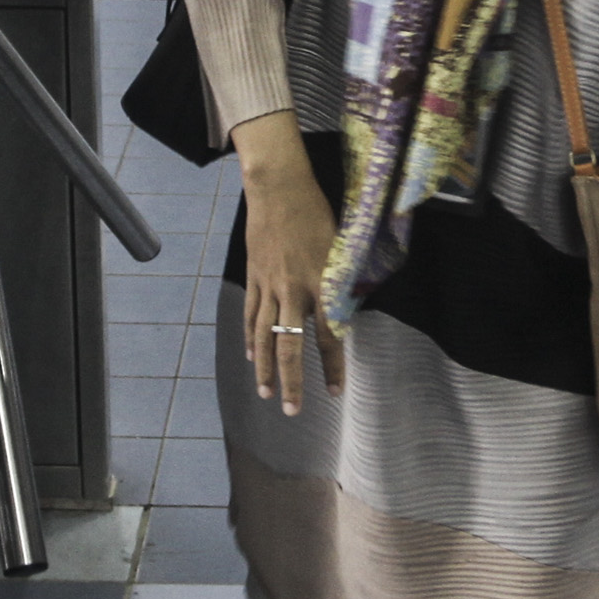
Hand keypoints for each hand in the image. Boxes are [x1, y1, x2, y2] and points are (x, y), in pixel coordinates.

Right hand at [232, 112, 345, 411]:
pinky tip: (252, 357)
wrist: (278, 188)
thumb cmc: (316, 212)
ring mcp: (269, 285)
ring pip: (265, 336)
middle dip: (291, 381)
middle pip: (290, 345)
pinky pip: (252, 315)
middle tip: (291, 410)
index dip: (333, 367)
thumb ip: (342, 281)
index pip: (329, 335)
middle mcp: (293, 289)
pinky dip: (251, 339)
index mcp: (321, 282)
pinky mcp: (254, 277)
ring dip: (265, 368)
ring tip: (266, 394)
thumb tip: (347, 312)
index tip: (334, 392)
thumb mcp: (341, 245)